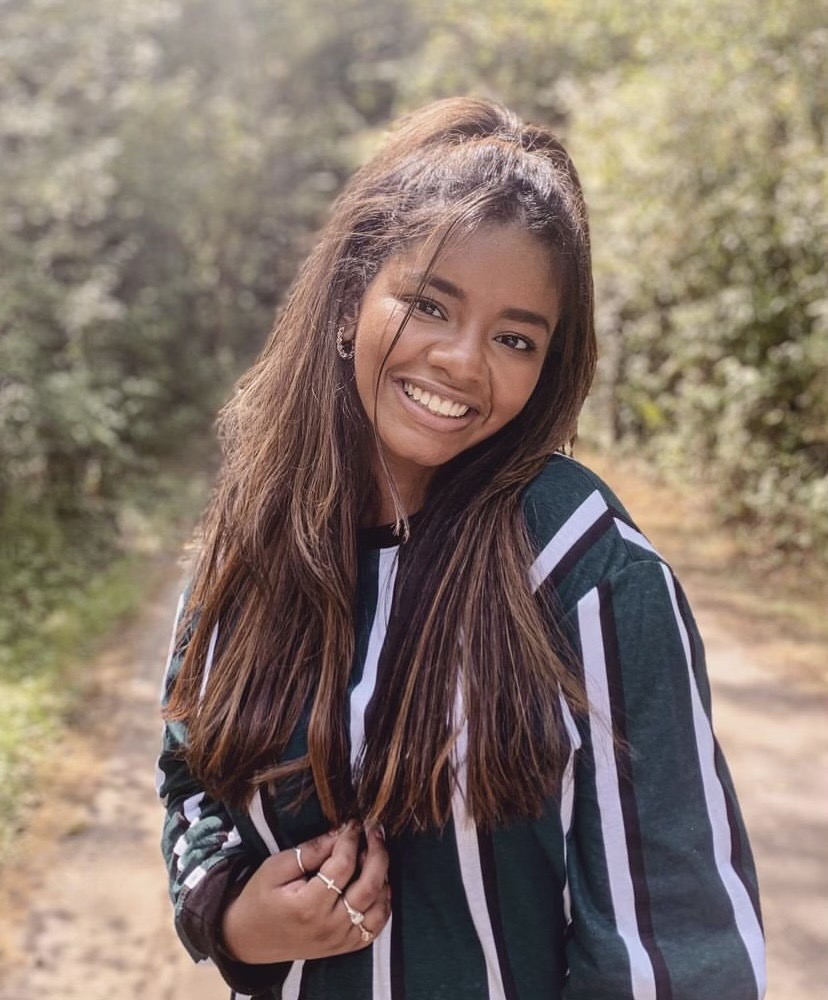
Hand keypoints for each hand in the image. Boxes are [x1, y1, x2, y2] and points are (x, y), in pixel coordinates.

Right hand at [221, 822, 390, 963]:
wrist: (248, 939)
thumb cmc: (259, 898)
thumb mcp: (276, 867)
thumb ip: (310, 850)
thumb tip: (340, 832)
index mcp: (308, 905)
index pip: (343, 866)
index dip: (351, 839)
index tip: (353, 823)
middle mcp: (329, 926)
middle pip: (369, 886)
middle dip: (377, 853)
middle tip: (375, 830)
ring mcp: (340, 940)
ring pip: (378, 907)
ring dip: (383, 876)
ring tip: (375, 854)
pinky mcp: (344, 947)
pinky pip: (375, 927)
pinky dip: (383, 904)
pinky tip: (379, 883)